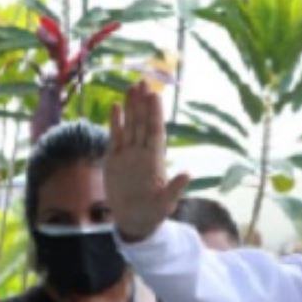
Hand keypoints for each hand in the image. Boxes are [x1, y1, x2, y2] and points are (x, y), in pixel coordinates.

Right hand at [105, 81, 188, 242]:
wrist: (134, 221)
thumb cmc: (153, 213)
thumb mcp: (165, 203)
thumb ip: (175, 188)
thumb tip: (188, 173)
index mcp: (155, 160)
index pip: (155, 132)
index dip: (155, 114)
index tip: (155, 95)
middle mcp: (142, 153)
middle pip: (142, 123)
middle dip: (142, 103)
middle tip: (143, 81)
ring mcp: (128, 155)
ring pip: (129, 126)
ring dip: (130, 107)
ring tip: (131, 87)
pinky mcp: (114, 160)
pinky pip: (114, 137)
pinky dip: (115, 122)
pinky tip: (116, 107)